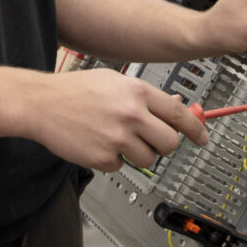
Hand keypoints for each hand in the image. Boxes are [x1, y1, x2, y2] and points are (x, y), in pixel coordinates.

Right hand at [28, 68, 208, 171]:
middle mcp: (131, 114)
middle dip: (165, 145)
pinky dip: (114, 159)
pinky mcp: (103, 158)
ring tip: (118, 138)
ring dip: (139, 153)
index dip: (196, 128)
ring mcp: (117, 138)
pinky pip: (122, 166)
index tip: (203, 137)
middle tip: (153, 140)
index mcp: (136, 91)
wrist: (43, 103)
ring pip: (149, 159)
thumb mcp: (114, 81)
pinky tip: (99, 142)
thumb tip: (172, 107)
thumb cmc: (76, 90)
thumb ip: (144, 96)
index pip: (179, 114)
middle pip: (170, 142)